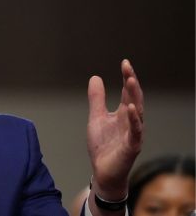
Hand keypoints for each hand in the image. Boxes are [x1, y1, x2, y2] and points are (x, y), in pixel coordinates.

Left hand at [87, 59, 143, 199]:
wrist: (103, 171)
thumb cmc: (103, 146)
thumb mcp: (96, 118)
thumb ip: (97, 99)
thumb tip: (96, 77)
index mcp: (123, 114)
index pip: (127, 92)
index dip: (127, 77)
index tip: (125, 62)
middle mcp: (131, 121)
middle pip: (134, 98)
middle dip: (131, 82)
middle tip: (127, 67)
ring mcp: (133, 133)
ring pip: (137, 112)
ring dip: (134, 96)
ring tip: (130, 80)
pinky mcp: (132, 146)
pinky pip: (135, 131)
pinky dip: (134, 120)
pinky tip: (131, 108)